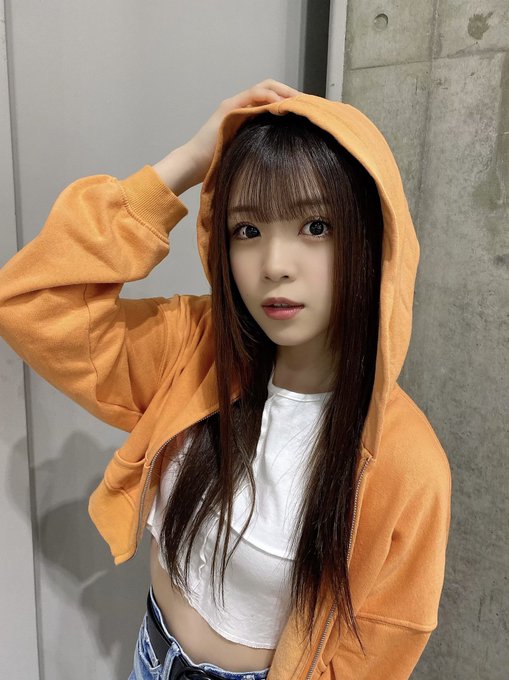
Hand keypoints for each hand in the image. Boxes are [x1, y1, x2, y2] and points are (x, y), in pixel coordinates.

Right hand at [184, 79, 300, 184]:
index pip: (271, 99)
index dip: (289, 101)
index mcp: (247, 115)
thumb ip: (263, 145)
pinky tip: (282, 104)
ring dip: (283, 91)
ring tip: (299, 100)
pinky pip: (253, 95)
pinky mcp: (228, 108)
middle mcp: (241, 105)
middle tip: (307, 103)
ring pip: (264, 88)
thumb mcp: (249, 152)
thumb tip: (288, 152)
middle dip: (290, 92)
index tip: (306, 110)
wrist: (195, 165)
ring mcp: (234, 104)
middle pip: (270, 88)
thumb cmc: (220, 164)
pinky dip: (269, 96)